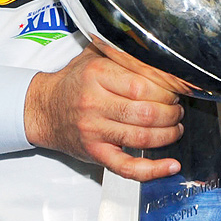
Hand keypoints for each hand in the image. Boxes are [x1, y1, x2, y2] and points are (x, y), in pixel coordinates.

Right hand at [24, 42, 187, 180]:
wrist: (44, 109)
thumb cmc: (73, 83)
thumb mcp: (93, 56)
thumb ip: (122, 51)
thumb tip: (158, 50)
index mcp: (96, 74)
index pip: (143, 84)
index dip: (167, 89)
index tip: (175, 89)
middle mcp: (94, 103)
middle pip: (147, 112)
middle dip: (171, 112)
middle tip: (177, 108)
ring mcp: (94, 131)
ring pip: (142, 137)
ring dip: (168, 134)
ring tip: (175, 127)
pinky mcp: (95, 153)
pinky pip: (127, 167)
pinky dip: (153, 169)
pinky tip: (170, 165)